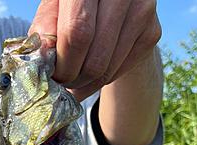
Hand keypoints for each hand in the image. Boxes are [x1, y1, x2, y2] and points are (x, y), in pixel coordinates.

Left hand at [29, 0, 161, 101]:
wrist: (113, 3)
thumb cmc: (75, 5)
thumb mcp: (54, 8)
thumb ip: (45, 28)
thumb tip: (44, 55)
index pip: (77, 34)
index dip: (63, 64)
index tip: (54, 76)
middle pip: (95, 58)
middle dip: (74, 79)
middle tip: (63, 84)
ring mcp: (142, 9)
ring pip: (108, 70)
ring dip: (86, 85)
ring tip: (74, 82)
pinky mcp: (153, 31)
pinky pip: (121, 71)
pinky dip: (102, 81)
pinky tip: (92, 75)